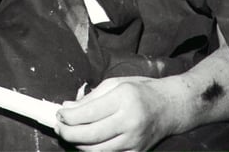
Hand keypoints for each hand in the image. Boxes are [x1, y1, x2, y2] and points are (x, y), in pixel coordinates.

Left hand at [54, 76, 176, 150]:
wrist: (170, 107)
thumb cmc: (140, 91)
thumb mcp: (114, 84)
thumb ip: (89, 98)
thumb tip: (66, 108)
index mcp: (123, 99)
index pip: (88, 113)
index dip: (68, 117)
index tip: (59, 114)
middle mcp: (130, 122)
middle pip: (90, 135)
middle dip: (68, 133)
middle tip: (58, 127)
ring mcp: (134, 141)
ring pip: (97, 150)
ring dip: (77, 144)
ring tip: (69, 134)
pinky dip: (93, 151)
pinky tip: (85, 143)